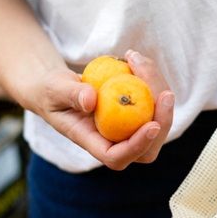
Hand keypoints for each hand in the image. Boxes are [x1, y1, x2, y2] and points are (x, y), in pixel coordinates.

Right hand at [23, 50, 174, 169]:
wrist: (58, 87)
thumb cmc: (51, 91)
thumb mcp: (54, 89)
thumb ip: (70, 94)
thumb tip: (91, 101)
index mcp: (92, 143)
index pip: (117, 157)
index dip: (137, 146)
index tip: (152, 125)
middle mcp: (114, 142)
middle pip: (148, 148)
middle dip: (163, 121)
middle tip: (165, 93)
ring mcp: (128, 130)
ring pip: (157, 122)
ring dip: (157, 90)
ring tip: (137, 60)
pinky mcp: (137, 113)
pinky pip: (154, 103)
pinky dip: (152, 80)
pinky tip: (136, 60)